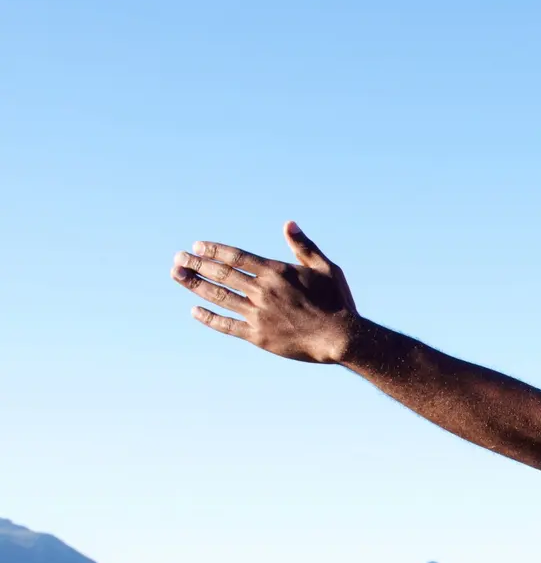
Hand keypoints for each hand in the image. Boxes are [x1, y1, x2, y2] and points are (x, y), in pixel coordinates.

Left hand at [170, 222, 361, 362]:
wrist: (339, 338)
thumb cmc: (337, 301)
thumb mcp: (326, 268)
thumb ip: (304, 246)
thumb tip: (288, 224)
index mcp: (276, 273)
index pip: (236, 257)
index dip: (214, 251)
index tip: (197, 247)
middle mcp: (262, 291)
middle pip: (222, 274)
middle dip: (196, 264)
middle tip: (178, 258)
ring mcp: (258, 314)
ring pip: (219, 296)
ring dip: (195, 284)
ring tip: (178, 275)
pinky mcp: (257, 336)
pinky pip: (227, 325)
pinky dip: (209, 318)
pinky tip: (195, 310)